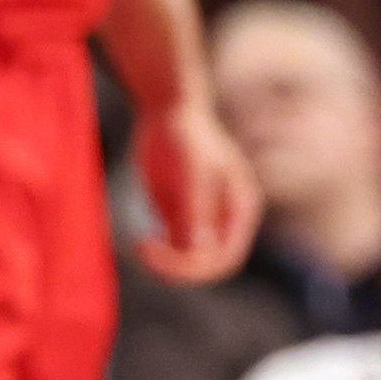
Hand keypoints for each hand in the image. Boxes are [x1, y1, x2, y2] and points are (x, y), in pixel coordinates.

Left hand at [135, 94, 263, 283]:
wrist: (167, 111)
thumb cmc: (184, 135)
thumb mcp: (190, 170)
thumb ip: (195, 209)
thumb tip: (198, 250)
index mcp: (240, 210)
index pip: (226, 257)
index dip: (197, 266)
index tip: (162, 253)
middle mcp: (225, 220)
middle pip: (209, 264)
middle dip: (179, 268)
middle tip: (144, 252)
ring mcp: (203, 220)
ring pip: (190, 261)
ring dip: (166, 264)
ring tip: (140, 248)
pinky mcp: (180, 218)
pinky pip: (174, 250)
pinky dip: (158, 255)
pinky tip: (141, 244)